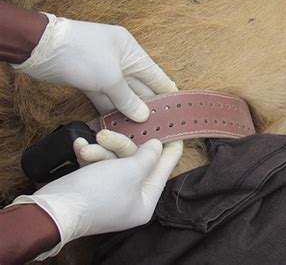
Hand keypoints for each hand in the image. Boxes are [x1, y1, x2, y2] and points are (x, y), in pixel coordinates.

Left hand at [11, 12, 176, 121]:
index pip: (156, 75)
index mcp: (132, 51)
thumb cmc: (80, 54)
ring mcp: (105, 70)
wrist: (40, 48)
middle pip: (140, 87)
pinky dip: (112, 110)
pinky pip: (106, 98)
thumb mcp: (110, 78)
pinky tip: (119, 125)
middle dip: (148, 106)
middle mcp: (121, 60)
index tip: (178, 109)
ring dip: (129, 111)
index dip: (167, 92)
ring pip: (122, 94)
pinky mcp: (90, 81)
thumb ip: (128, 100)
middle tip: (159, 127)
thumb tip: (143, 116)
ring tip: (141, 131)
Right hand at [11, 129, 182, 259]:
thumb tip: (158, 145)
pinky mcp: (92, 186)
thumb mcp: (130, 171)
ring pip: (114, 160)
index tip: (176, 133)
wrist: (53, 209)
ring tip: (87, 148)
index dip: (170, 150)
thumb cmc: (97, 193)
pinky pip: (97, 165)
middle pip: (136, 161)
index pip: (163, 171)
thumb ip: (148, 157)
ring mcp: (110, 193)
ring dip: (100, 150)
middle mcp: (130, 198)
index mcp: (145, 201)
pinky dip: (89, 155)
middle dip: (120, 146)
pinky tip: (80, 147)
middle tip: (106, 135)